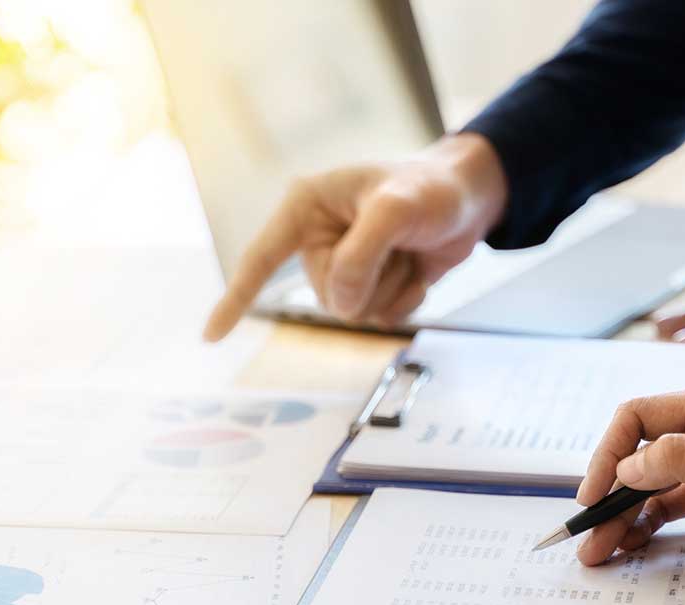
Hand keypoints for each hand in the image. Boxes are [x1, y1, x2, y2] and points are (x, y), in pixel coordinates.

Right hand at [202, 133, 507, 339]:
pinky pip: (379, 317)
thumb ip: (360, 254)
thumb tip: (339, 304)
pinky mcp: (373, 285)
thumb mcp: (397, 209)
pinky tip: (417, 270)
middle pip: (325, 295)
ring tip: (408, 251)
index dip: (236, 297)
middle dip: (367, 280)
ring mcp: (347, 265)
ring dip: (390, 288)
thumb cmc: (432, 187)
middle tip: (397, 245)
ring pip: (354, 312)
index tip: (211, 336)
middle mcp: (320, 239)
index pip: (262, 258)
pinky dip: (405, 299)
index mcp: (308, 208)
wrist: (473, 198)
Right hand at [574, 382, 684, 565]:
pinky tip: (630, 545)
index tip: (595, 496)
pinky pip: (670, 505)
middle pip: (636, 457)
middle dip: (608, 496)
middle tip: (585, 539)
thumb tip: (629, 466)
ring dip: (622, 516)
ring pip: (648, 487)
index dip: (607, 456)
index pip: (636, 420)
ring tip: (599, 553)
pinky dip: (647, 524)